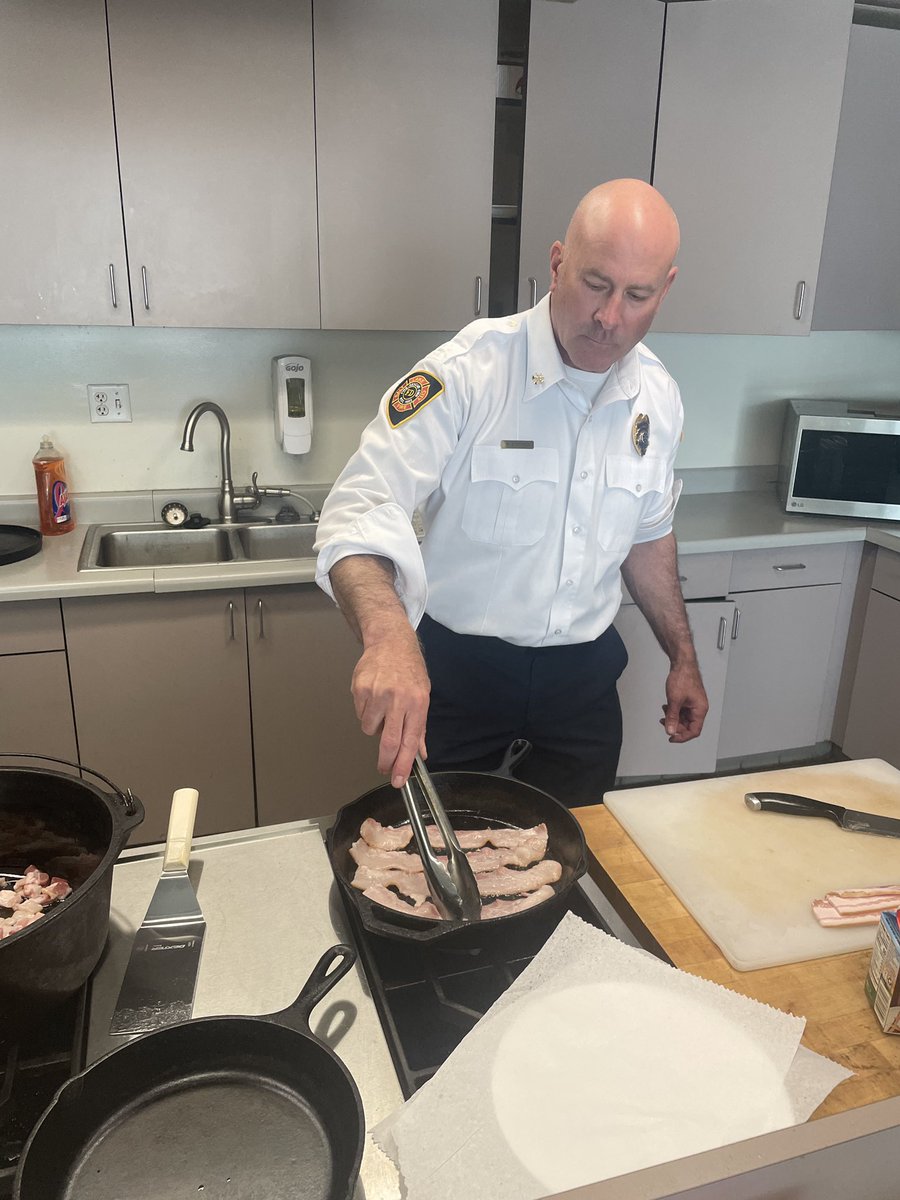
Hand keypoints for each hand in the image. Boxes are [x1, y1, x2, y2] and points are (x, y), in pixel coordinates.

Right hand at [350, 628, 430, 787]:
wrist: (390, 642)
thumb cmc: (409, 668)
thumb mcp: (423, 695)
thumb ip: (420, 727)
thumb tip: (420, 754)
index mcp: (417, 703)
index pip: (410, 741)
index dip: (403, 764)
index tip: (398, 779)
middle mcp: (398, 699)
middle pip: (388, 742)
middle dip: (386, 761)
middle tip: (384, 769)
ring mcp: (377, 694)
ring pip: (370, 729)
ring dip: (375, 726)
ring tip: (382, 709)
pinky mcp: (360, 689)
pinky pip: (360, 714)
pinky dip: (366, 712)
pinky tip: (373, 697)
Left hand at [659, 661, 708, 742]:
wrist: (682, 663)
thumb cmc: (683, 677)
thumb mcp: (675, 700)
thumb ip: (672, 717)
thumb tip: (670, 731)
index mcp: (700, 709)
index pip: (694, 731)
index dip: (682, 737)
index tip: (672, 738)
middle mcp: (699, 708)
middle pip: (688, 725)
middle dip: (675, 725)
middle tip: (665, 722)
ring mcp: (693, 704)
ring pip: (683, 718)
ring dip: (673, 717)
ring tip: (664, 713)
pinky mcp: (688, 699)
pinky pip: (681, 711)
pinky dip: (673, 711)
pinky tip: (667, 706)